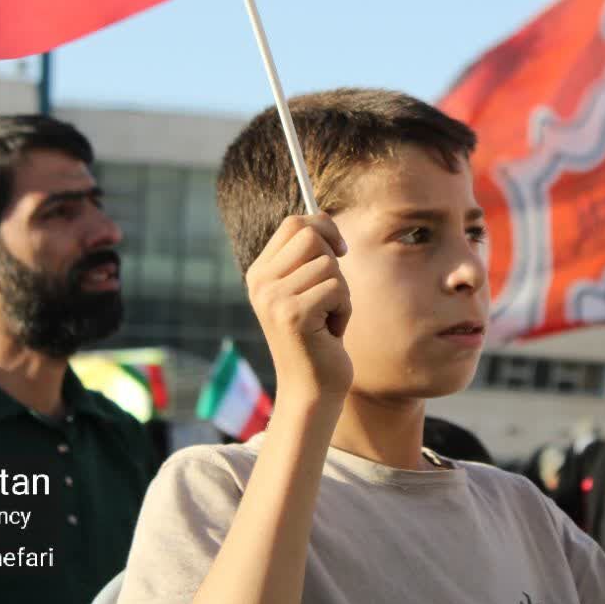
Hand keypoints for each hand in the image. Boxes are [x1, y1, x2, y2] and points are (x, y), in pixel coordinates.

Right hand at [246, 214, 353, 400]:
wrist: (311, 388)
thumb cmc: (318, 336)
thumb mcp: (307, 289)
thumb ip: (308, 255)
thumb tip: (321, 214)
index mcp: (260, 273)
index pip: (293, 223)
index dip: (324, 228)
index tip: (339, 251)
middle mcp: (260, 283)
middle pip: (310, 235)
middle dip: (334, 260)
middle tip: (331, 293)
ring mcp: (273, 298)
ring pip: (329, 265)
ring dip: (342, 292)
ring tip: (327, 318)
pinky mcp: (293, 315)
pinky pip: (337, 289)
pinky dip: (344, 310)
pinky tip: (330, 331)